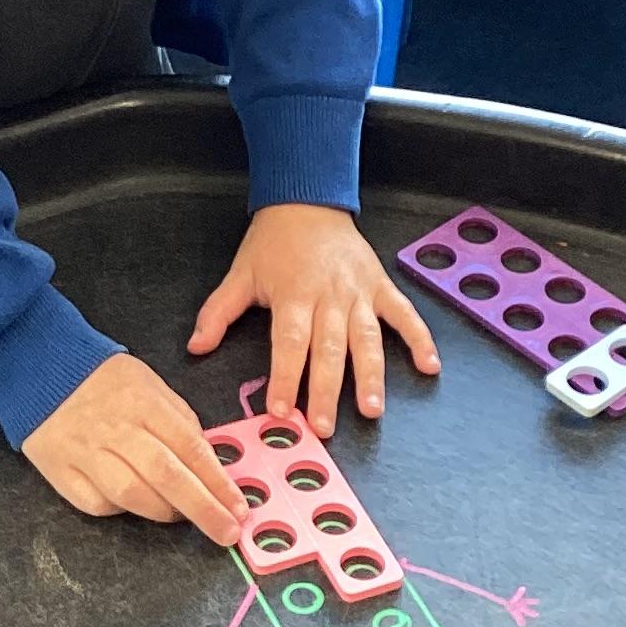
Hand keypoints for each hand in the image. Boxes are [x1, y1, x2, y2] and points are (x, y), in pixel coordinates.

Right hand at [22, 353, 247, 544]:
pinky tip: (136, 506)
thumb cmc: (103, 379)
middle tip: (227, 533)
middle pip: (166, 476)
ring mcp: (85, 451)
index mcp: (144, 403)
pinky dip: (120, 510)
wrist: (37, 367)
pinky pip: (96, 503)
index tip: (239, 507)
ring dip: (164, 513)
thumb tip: (206, 461)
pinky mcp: (60, 469)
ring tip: (182, 519)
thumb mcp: (150, 384)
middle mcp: (116, 429)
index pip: (190, 447)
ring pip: (131, 495)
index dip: (218, 482)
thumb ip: (179, 419)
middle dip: (203, 509)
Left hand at [187, 205, 439, 439]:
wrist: (307, 199)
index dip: (285, 377)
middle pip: (329, 349)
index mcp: (294, 294)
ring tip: (372, 409)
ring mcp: (359, 292)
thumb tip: (195, 348)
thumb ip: (218, 312)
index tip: (281, 410)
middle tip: (323, 427)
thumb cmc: (273, 242)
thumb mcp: (240, 274)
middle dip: (326, 391)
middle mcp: (330, 296)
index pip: (290, 343)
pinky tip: (430, 366)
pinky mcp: (381, 285)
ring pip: (367, 339)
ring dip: (371, 376)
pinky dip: (420, 339)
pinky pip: (404, 314)